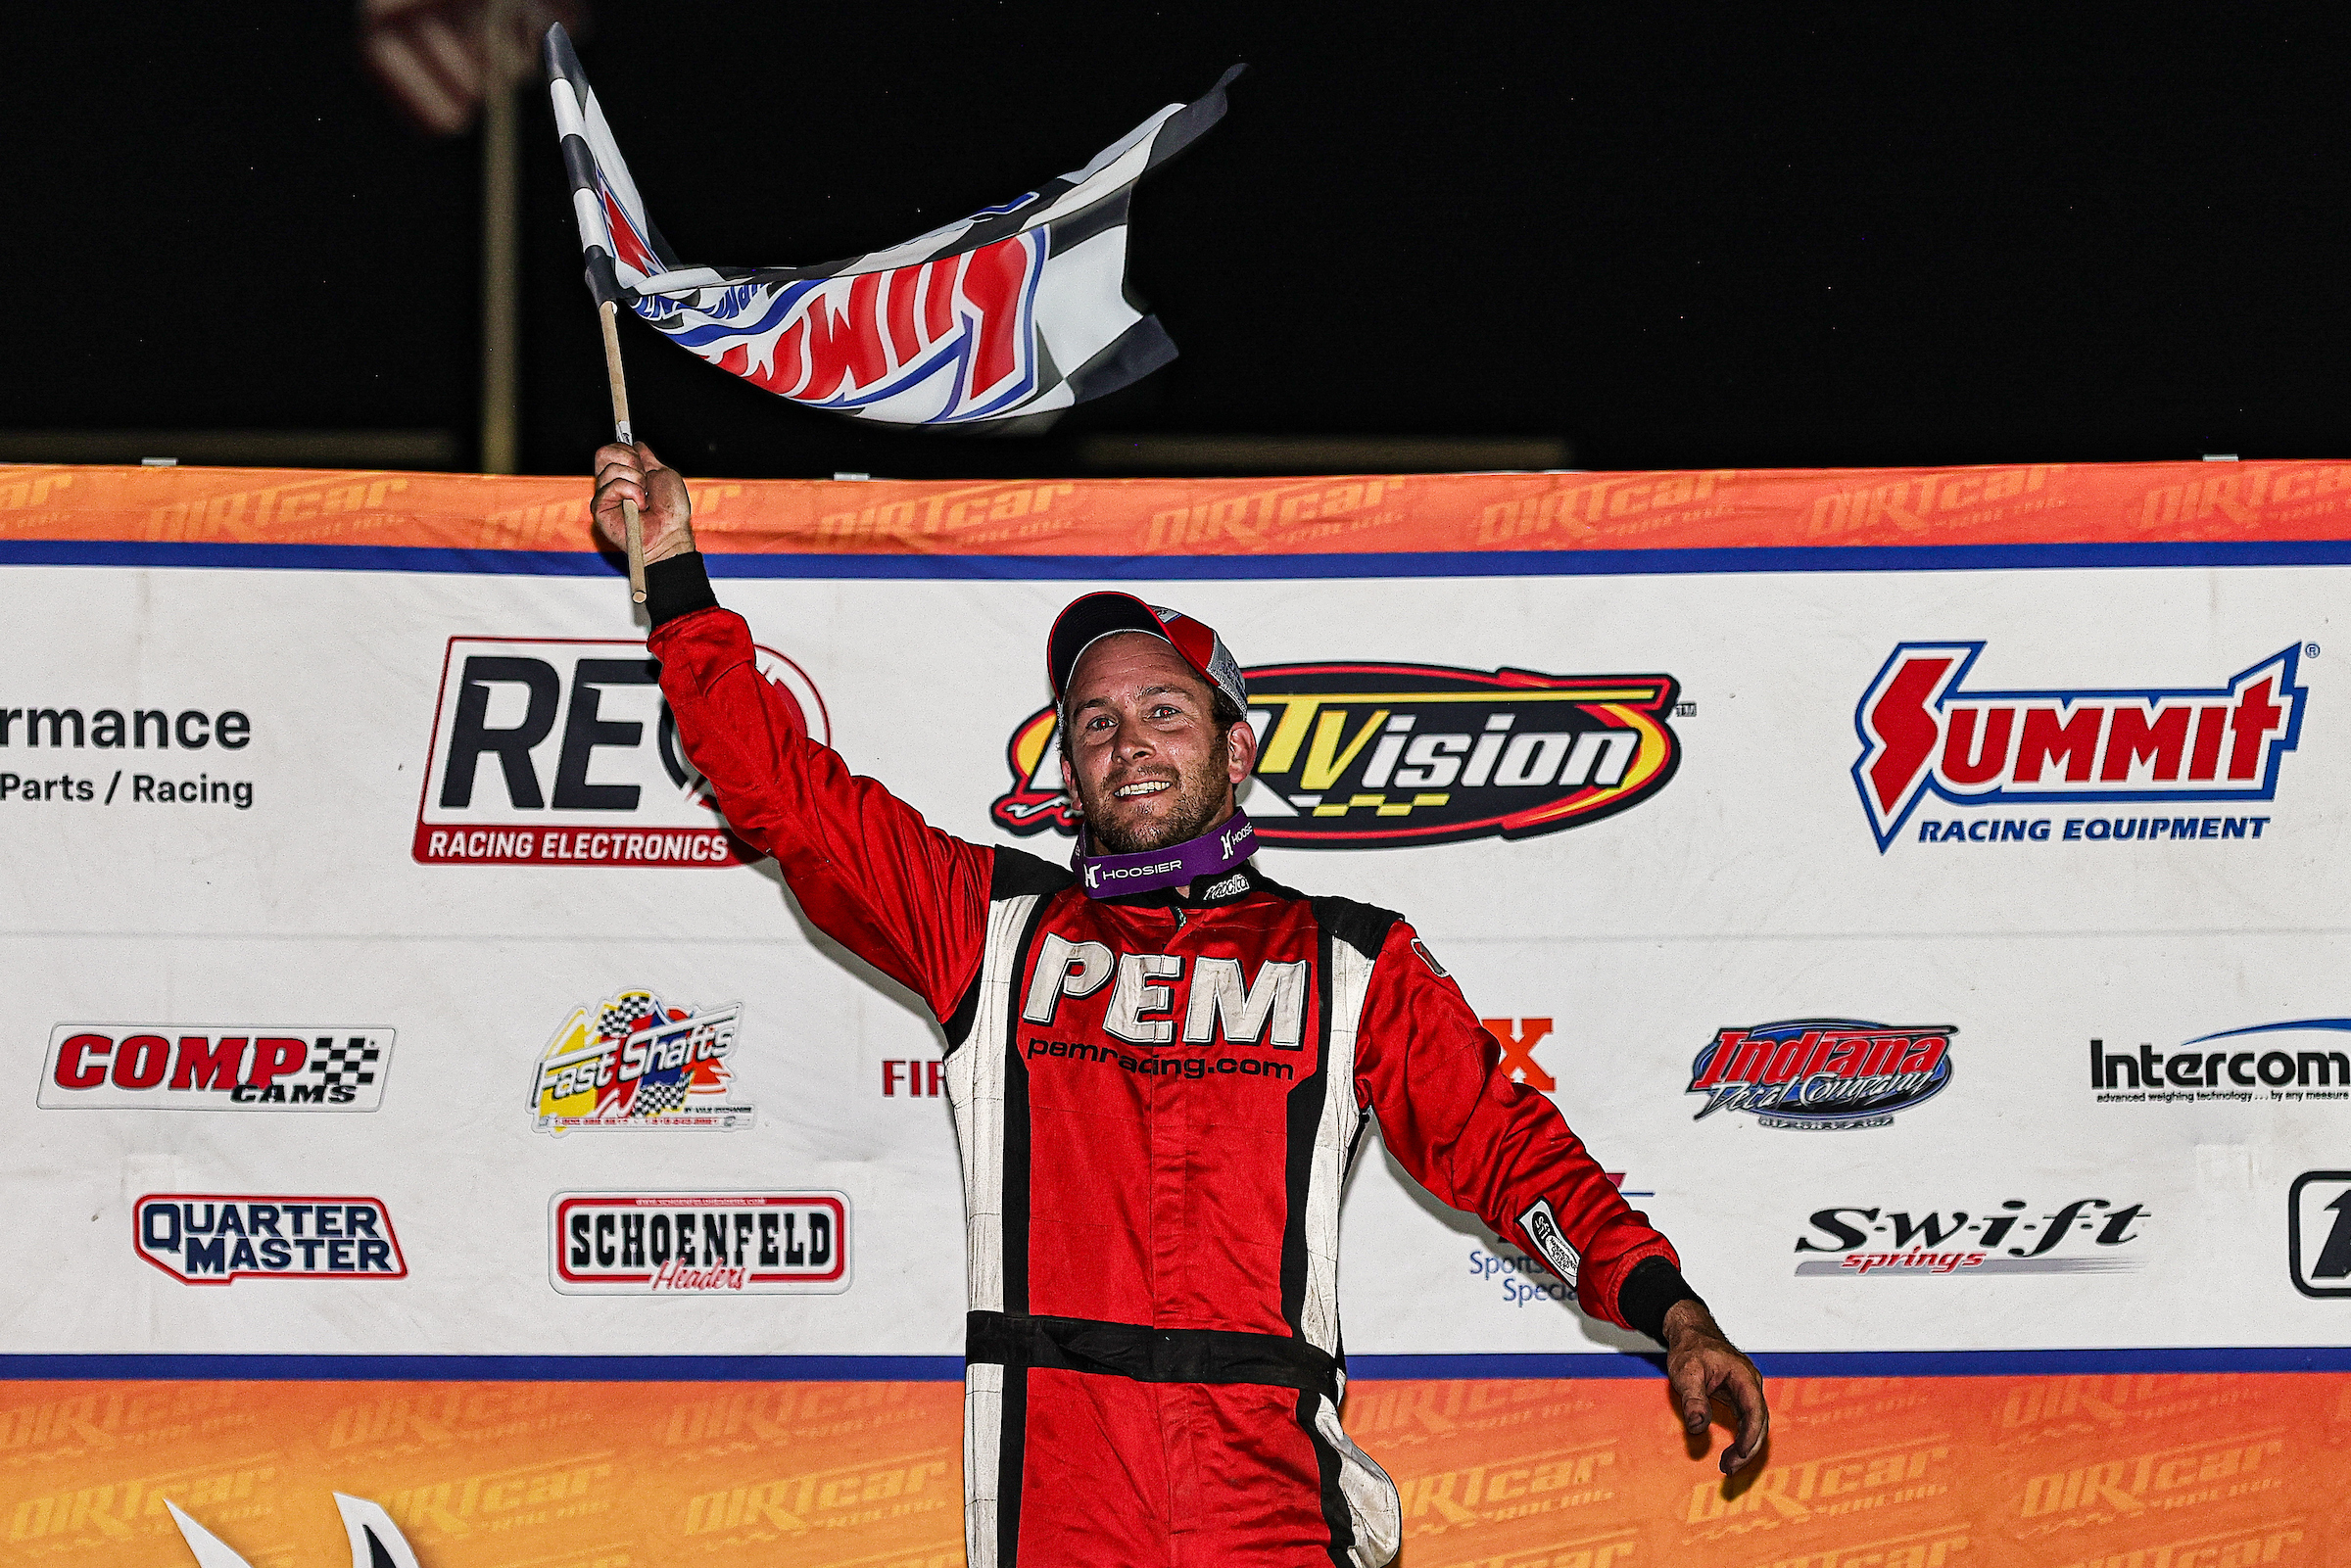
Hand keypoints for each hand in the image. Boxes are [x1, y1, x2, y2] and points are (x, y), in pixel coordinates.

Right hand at [591, 442, 695, 563]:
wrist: (671, 532)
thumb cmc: (671, 509)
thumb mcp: (663, 474)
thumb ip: (647, 458)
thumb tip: (635, 443)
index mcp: (623, 475)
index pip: (611, 450)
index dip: (626, 449)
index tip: (642, 462)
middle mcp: (610, 484)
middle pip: (603, 453)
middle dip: (630, 461)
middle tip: (645, 479)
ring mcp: (604, 496)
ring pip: (611, 469)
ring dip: (636, 481)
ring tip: (645, 499)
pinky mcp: (600, 508)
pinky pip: (612, 485)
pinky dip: (632, 492)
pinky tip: (639, 507)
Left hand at [1662, 1298, 1768, 1473]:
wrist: (1690, 1332)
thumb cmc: (1690, 1348)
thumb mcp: (1687, 1373)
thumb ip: (1693, 1399)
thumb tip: (1697, 1427)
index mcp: (1744, 1376)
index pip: (1755, 1411)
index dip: (1751, 1436)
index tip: (1740, 1454)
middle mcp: (1751, 1385)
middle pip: (1759, 1422)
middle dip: (1748, 1449)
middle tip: (1729, 1469)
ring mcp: (1747, 1391)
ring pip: (1755, 1424)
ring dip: (1746, 1447)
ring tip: (1728, 1466)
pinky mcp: (1739, 1396)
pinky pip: (1746, 1421)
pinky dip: (1741, 1438)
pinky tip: (1732, 1452)